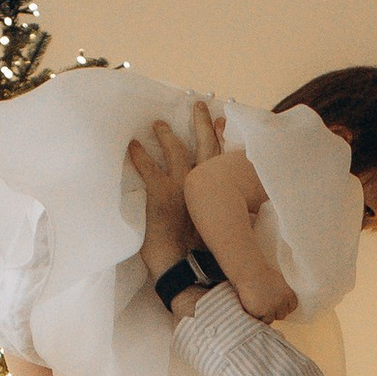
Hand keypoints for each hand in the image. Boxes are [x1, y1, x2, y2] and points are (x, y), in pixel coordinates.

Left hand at [130, 103, 221, 280]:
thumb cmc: (215, 260)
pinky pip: (147, 167)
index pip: (227, 157)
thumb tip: (244, 212)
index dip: (225, 138)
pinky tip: (131, 145)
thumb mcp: (233, 234)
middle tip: (199, 105)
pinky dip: (139, 155)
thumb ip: (236, 216)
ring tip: (158, 123)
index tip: (224, 122)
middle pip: (206, 144)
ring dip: (166, 135)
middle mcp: (207, 181)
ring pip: (176, 150)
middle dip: (202, 124)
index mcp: (226, 190)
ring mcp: (183, 184)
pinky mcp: (160, 192)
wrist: (192, 270)